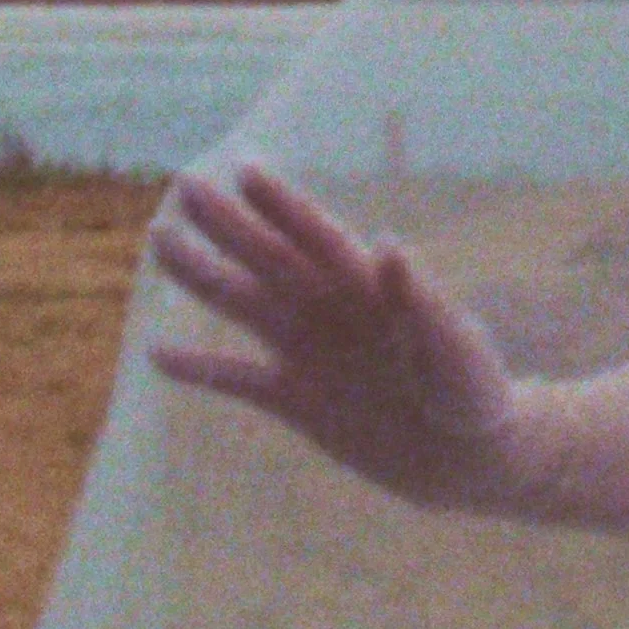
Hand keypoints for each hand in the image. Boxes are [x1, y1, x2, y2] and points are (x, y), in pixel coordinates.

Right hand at [149, 166, 520, 507]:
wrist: (467, 459)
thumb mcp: (453, 344)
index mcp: (373, 288)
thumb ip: (417, 298)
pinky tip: (155, 352)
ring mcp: (310, 352)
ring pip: (244, 304)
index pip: (320, 237)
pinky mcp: (296, 399)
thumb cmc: (472, 391)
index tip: (246, 170)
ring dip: (203, 275)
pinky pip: (237, 379)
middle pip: (271, 258)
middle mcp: (334, 310)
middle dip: (229, 223)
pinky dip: (199, 369)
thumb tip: (386, 242)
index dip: (284, 205)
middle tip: (184, 184)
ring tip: (161, 241)